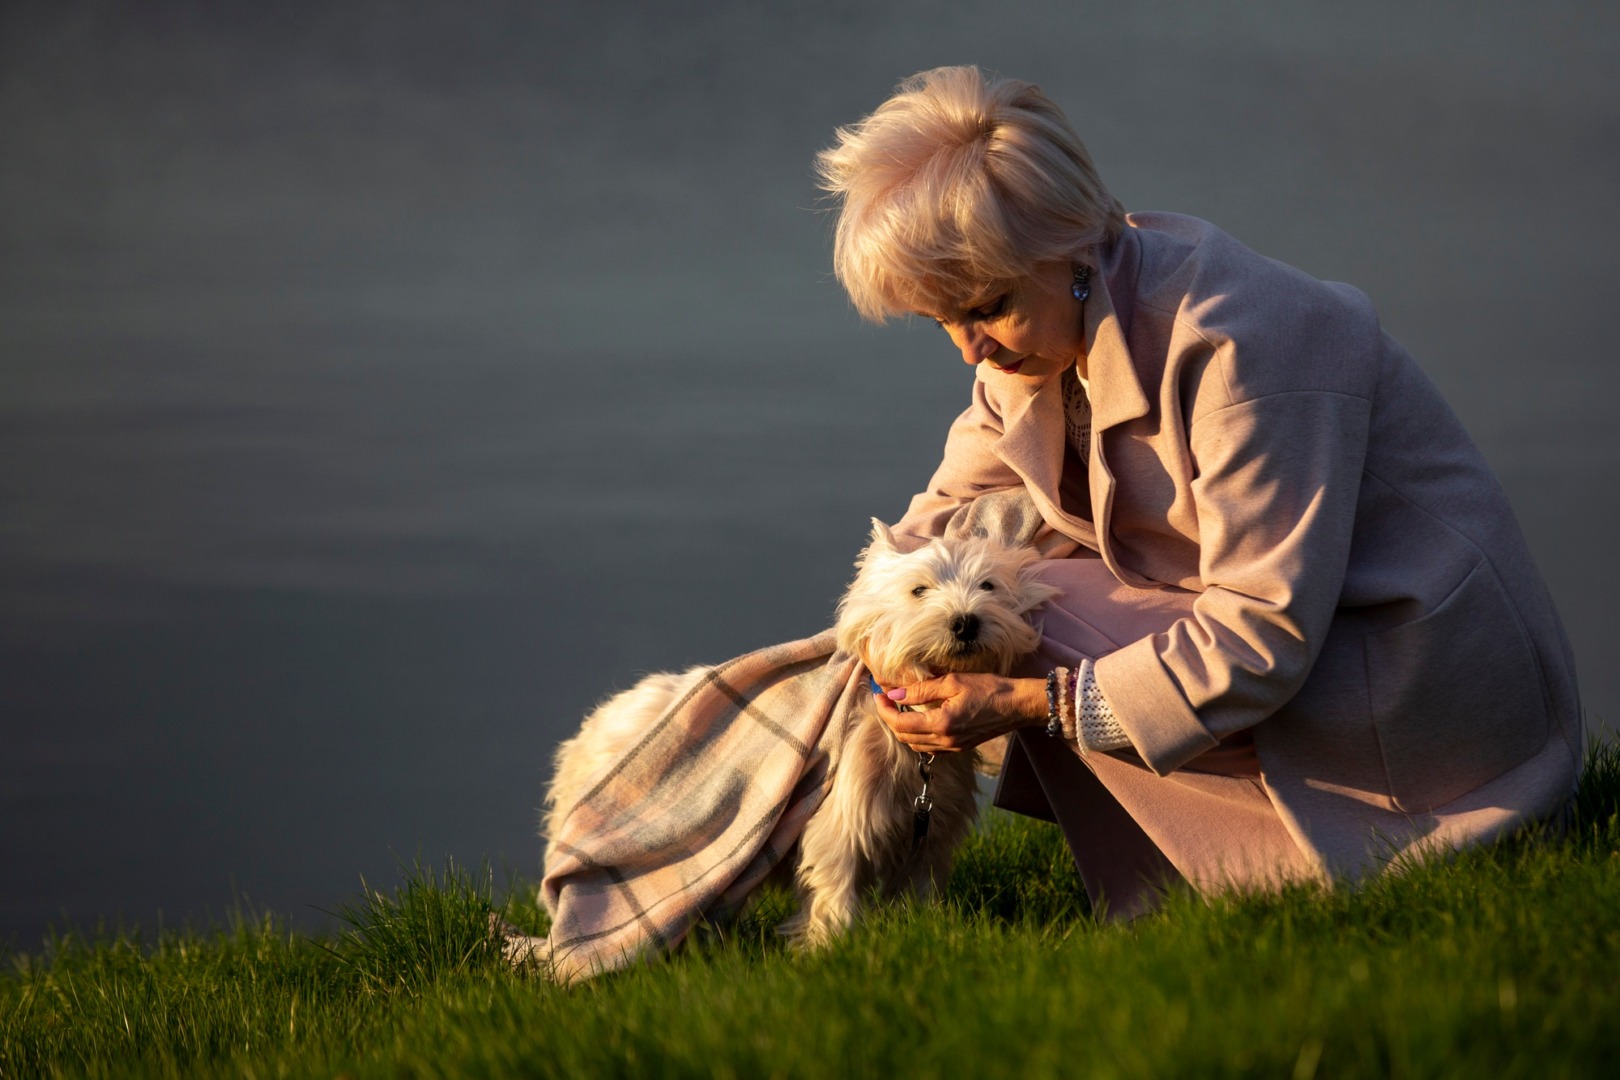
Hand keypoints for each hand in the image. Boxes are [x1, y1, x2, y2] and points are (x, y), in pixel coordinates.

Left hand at [873, 673, 1047, 753]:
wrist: (1017, 706)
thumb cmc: (989, 689)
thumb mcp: (953, 682)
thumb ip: (922, 689)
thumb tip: (895, 692)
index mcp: (942, 724)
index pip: (900, 723)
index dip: (885, 710)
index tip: (879, 695)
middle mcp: (945, 741)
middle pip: (904, 736)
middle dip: (890, 718)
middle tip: (886, 699)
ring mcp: (953, 747)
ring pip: (915, 744)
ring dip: (902, 728)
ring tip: (899, 707)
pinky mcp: (959, 747)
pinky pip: (929, 747)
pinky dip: (917, 735)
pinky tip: (918, 718)